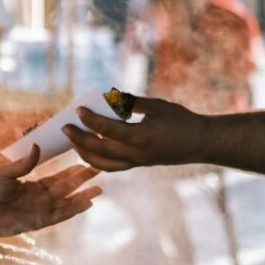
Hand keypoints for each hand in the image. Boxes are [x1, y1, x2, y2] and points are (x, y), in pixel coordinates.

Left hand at [0, 147, 101, 239]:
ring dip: (83, 196)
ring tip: (99, 189)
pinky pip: (60, 215)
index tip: (86, 161)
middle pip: (67, 188)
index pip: (58, 178)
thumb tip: (37, 146)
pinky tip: (87, 204)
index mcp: (33, 186)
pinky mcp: (39, 221)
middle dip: (83, 179)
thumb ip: (24, 163)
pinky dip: (74, 210)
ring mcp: (41, 210)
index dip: (72, 170)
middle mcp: (40, 198)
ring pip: (67, 202)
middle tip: (100, 169)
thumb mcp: (6, 172)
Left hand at [62, 96, 201, 171]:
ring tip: (72, 140)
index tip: (78, 109)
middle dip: (79, 139)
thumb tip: (107, 97)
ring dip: (84, 152)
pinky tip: (87, 151)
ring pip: (102, 163)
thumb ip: (131, 102)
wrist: (199, 143)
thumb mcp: (157, 106)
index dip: (90, 120)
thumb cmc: (180, 120)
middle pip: (99, 150)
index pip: (108, 130)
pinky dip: (96, 160)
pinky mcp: (138, 164)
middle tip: (64, 127)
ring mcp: (136, 162)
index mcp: (141, 137)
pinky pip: (112, 166)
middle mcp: (136, 154)